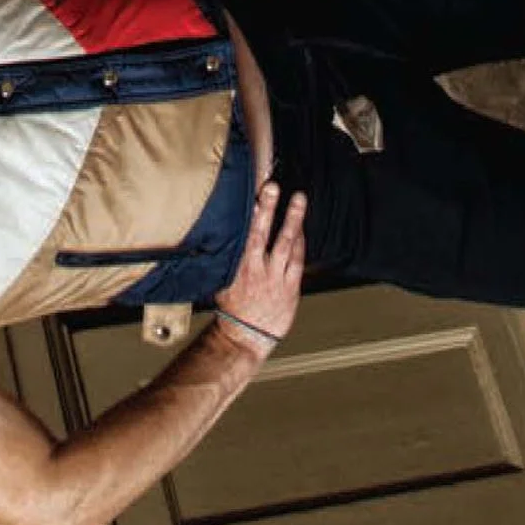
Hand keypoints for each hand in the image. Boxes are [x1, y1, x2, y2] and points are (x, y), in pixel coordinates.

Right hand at [214, 180, 306, 352]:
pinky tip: (302, 229)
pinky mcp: (290, 288)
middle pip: (262, 233)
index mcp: (238, 267)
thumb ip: (229, 258)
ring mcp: (275, 278)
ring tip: (299, 198)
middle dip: (268, 209)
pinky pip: (297, 261)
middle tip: (272, 186)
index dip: (250, 213)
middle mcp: (256, 270)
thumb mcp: (223, 281)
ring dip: (293, 219)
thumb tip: (226, 232)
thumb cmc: (233, 308)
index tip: (253, 192)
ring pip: (285, 243)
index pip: (244, 233)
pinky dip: (300, 243)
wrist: (245, 338)